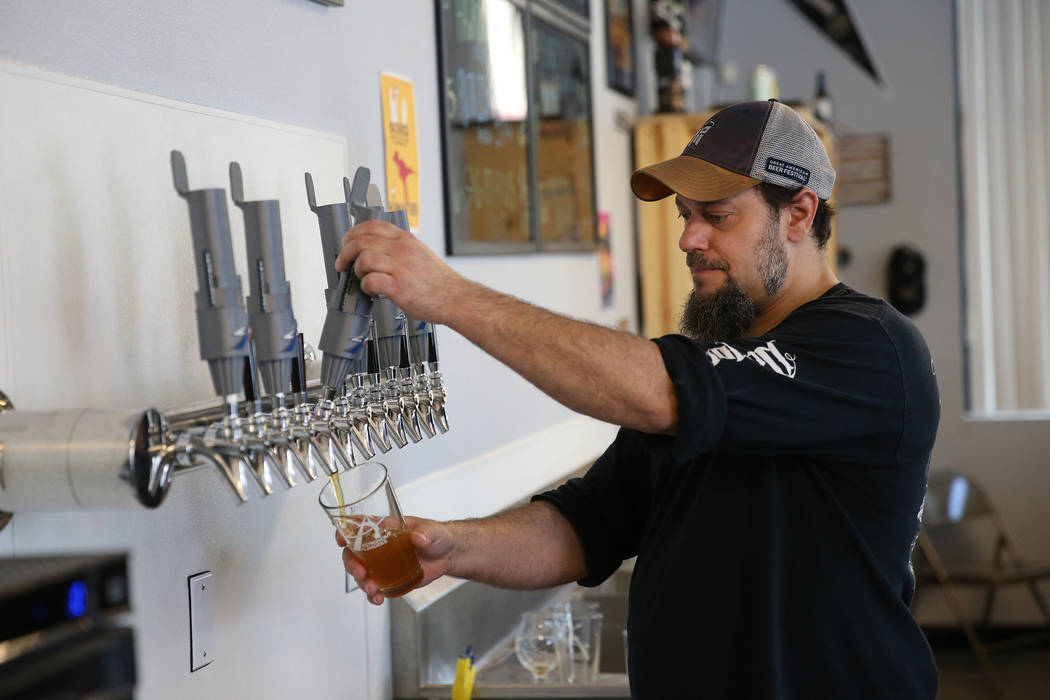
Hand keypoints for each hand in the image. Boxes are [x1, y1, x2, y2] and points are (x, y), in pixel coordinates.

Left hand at [335, 220, 467, 324]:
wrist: (455, 298)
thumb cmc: (438, 281)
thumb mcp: (420, 253)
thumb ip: (400, 248)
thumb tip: (376, 250)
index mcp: (406, 239)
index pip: (372, 226)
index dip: (353, 232)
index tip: (346, 241)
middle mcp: (402, 250)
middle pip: (362, 241)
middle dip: (345, 253)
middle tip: (342, 263)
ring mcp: (400, 268)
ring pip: (364, 259)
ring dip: (357, 270)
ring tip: (363, 278)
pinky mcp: (399, 287)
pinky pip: (371, 281)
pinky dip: (366, 286)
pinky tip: (372, 291)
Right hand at [336, 516, 455, 605]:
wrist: (447, 555)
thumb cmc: (436, 536)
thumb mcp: (432, 531)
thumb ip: (425, 534)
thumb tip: (417, 538)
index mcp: (385, 528)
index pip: (359, 526)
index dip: (345, 531)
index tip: (341, 540)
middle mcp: (378, 545)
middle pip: (354, 553)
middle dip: (352, 565)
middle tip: (361, 574)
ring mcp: (382, 563)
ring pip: (361, 573)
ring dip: (362, 583)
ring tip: (372, 590)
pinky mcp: (389, 578)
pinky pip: (374, 587)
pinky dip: (372, 595)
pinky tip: (378, 599)